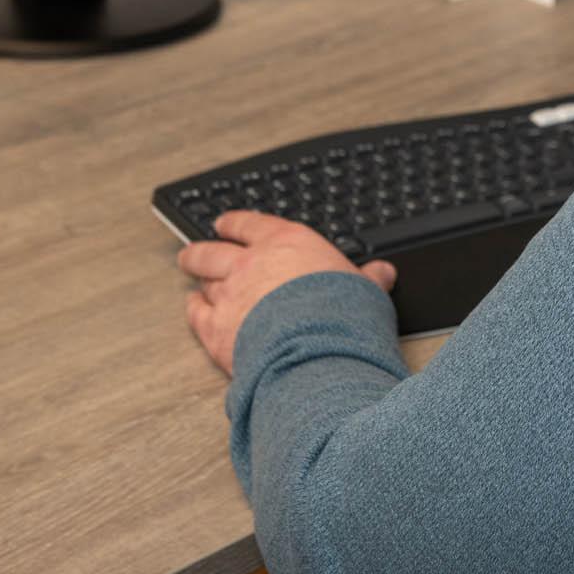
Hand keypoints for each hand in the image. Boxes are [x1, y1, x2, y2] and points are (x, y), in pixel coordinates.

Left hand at [178, 210, 396, 374]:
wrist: (316, 350)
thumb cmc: (342, 315)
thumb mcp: (364, 289)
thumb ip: (367, 279)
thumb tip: (383, 273)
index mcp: (285, 244)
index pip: (251, 224)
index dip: (234, 223)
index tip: (225, 223)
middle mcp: (251, 264)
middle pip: (213, 250)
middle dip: (201, 250)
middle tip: (192, 251)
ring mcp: (230, 295)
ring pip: (202, 279)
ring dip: (196, 278)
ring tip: (191, 277)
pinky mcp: (217, 329)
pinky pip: (196, 314)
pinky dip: (193, 310)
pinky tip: (193, 309)